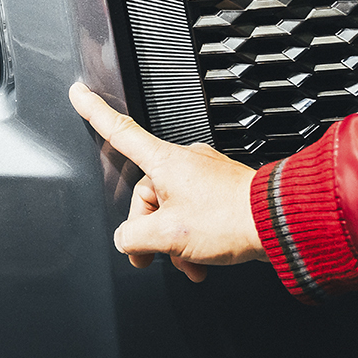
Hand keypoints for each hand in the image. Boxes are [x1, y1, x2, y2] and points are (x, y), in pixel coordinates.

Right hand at [69, 82, 263, 281]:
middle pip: (147, 194)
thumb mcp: (170, 235)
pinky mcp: (222, 189)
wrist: (278, 221)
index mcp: (165, 162)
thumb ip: (135, 237)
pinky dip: (193, 238)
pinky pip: (195, 212)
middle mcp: (184, 162)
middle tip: (150, 258)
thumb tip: (126, 239)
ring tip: (187, 263)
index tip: (80, 93)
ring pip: (173, 208)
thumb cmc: (230, 218)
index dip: (96, 113)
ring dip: (175, 241)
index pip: (120, 132)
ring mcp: (204, 175)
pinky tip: (201, 261)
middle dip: (149, 231)